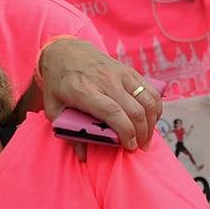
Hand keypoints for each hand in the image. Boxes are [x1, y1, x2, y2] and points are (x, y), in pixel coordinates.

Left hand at [39, 39, 160, 150]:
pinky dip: (155, 108)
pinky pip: (150, 90)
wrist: (65, 51)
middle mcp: (105, 80)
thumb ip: (67, 132)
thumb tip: (84, 157)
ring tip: (146, 138)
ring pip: (148, 100)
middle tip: (138, 147)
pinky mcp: (129, 70)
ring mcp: (120, 73)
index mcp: (84, 90)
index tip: (128, 147)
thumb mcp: (53, 107)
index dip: (125, 132)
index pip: (113, 112)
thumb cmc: (58, 83)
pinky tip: (151, 121)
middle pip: (134, 110)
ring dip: (151, 123)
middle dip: (141, 133)